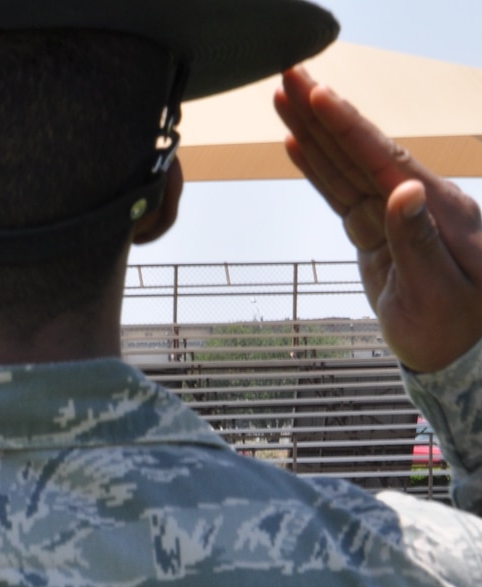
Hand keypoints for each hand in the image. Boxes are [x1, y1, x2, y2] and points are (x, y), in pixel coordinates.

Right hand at [275, 66, 481, 371]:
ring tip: (285, 96)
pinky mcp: (375, 232)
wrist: (463, 352)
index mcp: (435, 209)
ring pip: (347, 163)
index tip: (320, 94)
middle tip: (290, 73)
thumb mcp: (440, 291)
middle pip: (360, 148)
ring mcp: (393, 215)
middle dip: (324, 110)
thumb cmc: (458, 327)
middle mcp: (414, 202)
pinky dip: (319, 166)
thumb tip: (403, 190)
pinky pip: (342, 190)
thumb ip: (419, 241)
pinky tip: (299, 144)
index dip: (348, 127)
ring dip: (315, 129)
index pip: (382, 159)